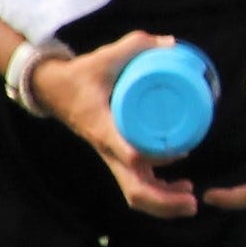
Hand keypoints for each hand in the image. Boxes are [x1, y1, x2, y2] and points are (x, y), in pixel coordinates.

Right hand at [25, 30, 198, 218]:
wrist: (53, 90)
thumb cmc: (80, 75)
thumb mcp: (104, 57)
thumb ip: (136, 45)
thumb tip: (171, 43)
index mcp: (101, 126)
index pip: (121, 148)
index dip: (144, 156)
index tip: (173, 158)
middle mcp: (107, 148)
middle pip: (133, 188)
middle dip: (162, 201)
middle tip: (192, 200)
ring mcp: (111, 157)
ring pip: (135, 193)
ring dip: (162, 203)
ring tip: (190, 201)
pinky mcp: (115, 158)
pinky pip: (136, 185)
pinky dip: (158, 193)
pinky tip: (180, 189)